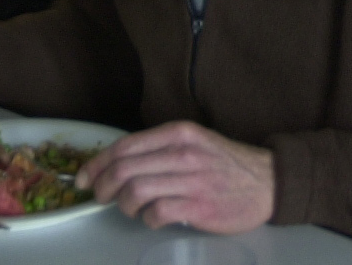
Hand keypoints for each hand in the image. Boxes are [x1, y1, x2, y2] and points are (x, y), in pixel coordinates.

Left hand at [79, 121, 274, 232]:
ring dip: (123, 205)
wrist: (268, 182)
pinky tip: (154, 218)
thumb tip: (118, 164)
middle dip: (102, 186)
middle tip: (100, 197)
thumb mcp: (194, 142)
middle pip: (124, 170)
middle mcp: (182, 153)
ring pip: (135, 192)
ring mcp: (190, 180)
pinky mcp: (198, 206)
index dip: (97, 163)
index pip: (125, 146)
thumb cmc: (226, 163)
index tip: (83, 177)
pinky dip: (147, 219)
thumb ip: (160, 149)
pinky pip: (156, 213)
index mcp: (178, 133)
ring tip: (130, 209)